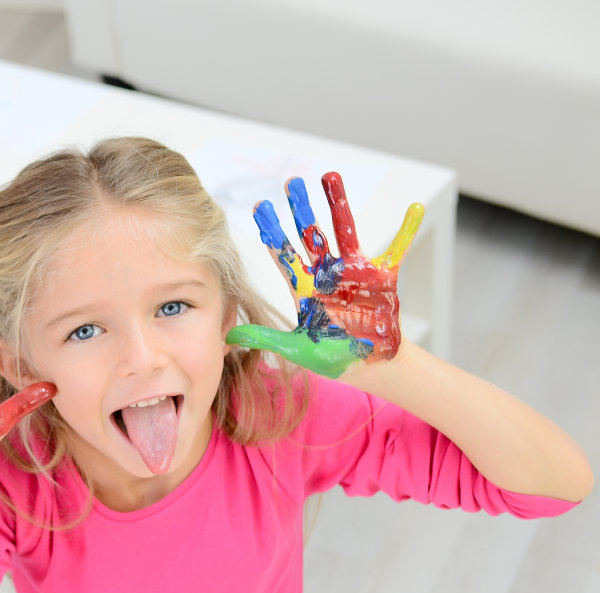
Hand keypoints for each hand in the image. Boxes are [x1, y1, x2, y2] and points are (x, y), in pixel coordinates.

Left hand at [227, 173, 423, 376]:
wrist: (366, 364)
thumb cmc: (331, 357)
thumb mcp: (295, 349)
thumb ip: (265, 338)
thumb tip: (230, 336)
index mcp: (304, 288)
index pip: (283, 254)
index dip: (273, 231)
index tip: (261, 206)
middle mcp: (326, 273)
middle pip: (310, 234)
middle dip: (300, 209)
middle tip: (291, 182)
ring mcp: (354, 272)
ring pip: (344, 230)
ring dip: (338, 204)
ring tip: (330, 176)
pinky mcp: (381, 277)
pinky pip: (398, 249)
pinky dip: (408, 230)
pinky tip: (415, 208)